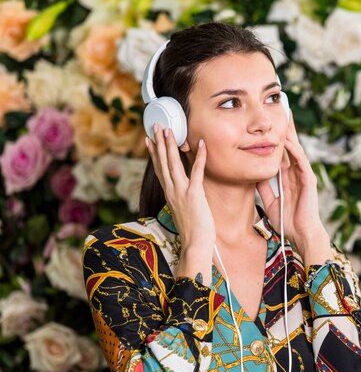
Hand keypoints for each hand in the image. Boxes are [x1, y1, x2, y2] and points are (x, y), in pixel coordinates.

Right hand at [146, 124, 214, 280]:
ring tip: (170, 130)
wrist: (195, 245)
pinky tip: (201, 144)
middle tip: (157, 126)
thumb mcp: (185, 211)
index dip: (154, 154)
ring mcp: (181, 192)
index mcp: (170, 194)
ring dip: (171, 145)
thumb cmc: (194, 232)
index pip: (159, 170)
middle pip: (163, 163)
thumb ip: (183, 199)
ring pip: (173, 164)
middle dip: (159, 142)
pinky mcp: (194, 195)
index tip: (149, 140)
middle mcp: (172, 191)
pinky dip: (199, 157)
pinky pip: (196, 172)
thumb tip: (185, 194)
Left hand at [256, 113, 330, 263]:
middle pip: (289, 144)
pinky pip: (300, 160)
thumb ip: (263, 187)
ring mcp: (302, 174)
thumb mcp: (269, 200)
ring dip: (289, 132)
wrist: (300, 233)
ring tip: (284, 115)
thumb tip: (252, 174)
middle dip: (284, 127)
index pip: (280, 151)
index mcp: (287, 176)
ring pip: (295, 148)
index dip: (274, 137)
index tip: (267, 123)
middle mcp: (295, 172)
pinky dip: (293, 149)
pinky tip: (286, 138)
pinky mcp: (308, 179)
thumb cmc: (286, 220)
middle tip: (279, 108)